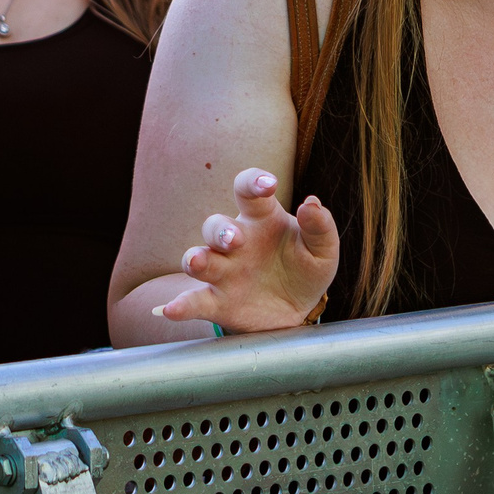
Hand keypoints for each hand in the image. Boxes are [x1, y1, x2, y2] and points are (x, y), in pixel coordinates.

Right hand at [154, 168, 339, 332]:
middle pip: (215, 226)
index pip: (248, 191)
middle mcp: (236, 242)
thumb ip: (320, 227)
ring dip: (194, 258)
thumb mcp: (322, 251)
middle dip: (221, 230)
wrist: (298, 312)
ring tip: (197, 262)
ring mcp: (223, 272)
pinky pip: (193, 301)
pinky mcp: (217, 302)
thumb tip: (312, 204)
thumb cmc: (305, 270)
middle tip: (235, 239)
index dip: (253, 182)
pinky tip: (170, 310)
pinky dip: (180, 305)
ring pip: (197, 258)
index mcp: (262, 219)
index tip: (267, 185)